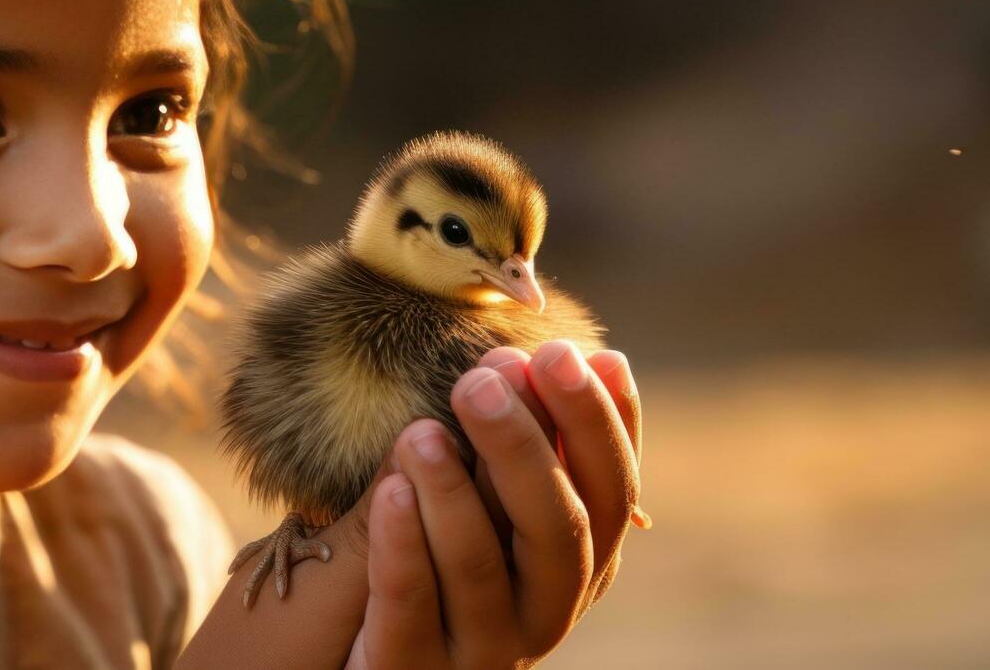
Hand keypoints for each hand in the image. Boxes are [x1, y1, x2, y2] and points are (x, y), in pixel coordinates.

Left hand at [346, 342, 643, 667]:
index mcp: (579, 558)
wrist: (375, 654)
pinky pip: (411, 605)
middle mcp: (546, 607)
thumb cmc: (440, 562)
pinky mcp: (412, 666)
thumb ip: (511, 448)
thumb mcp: (484, 502)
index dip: (602, 420)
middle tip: (488, 374)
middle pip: (562, 528)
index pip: (614, 489)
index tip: (572, 351)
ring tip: (419, 430)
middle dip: (527, 445)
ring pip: (480, 568)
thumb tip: (537, 352)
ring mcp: (483, 646)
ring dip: (454, 490)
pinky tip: (391, 489)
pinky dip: (404, 544)